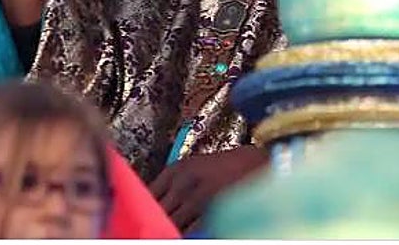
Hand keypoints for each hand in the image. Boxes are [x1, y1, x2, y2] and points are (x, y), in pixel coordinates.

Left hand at [149, 145, 267, 231]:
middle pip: (156, 211)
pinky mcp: (213, 211)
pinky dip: (186, 234)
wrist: (259, 163)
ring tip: (163, 232)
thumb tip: (151, 206)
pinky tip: (186, 233)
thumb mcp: (194, 168)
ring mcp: (198, 197)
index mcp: (176, 169)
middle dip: (152, 222)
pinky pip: (191, 232)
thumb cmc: (227, 167)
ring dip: (167, 229)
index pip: (146, 195)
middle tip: (149, 230)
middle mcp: (183, 181)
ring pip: (171, 223)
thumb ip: (172, 186)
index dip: (140, 211)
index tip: (138, 220)